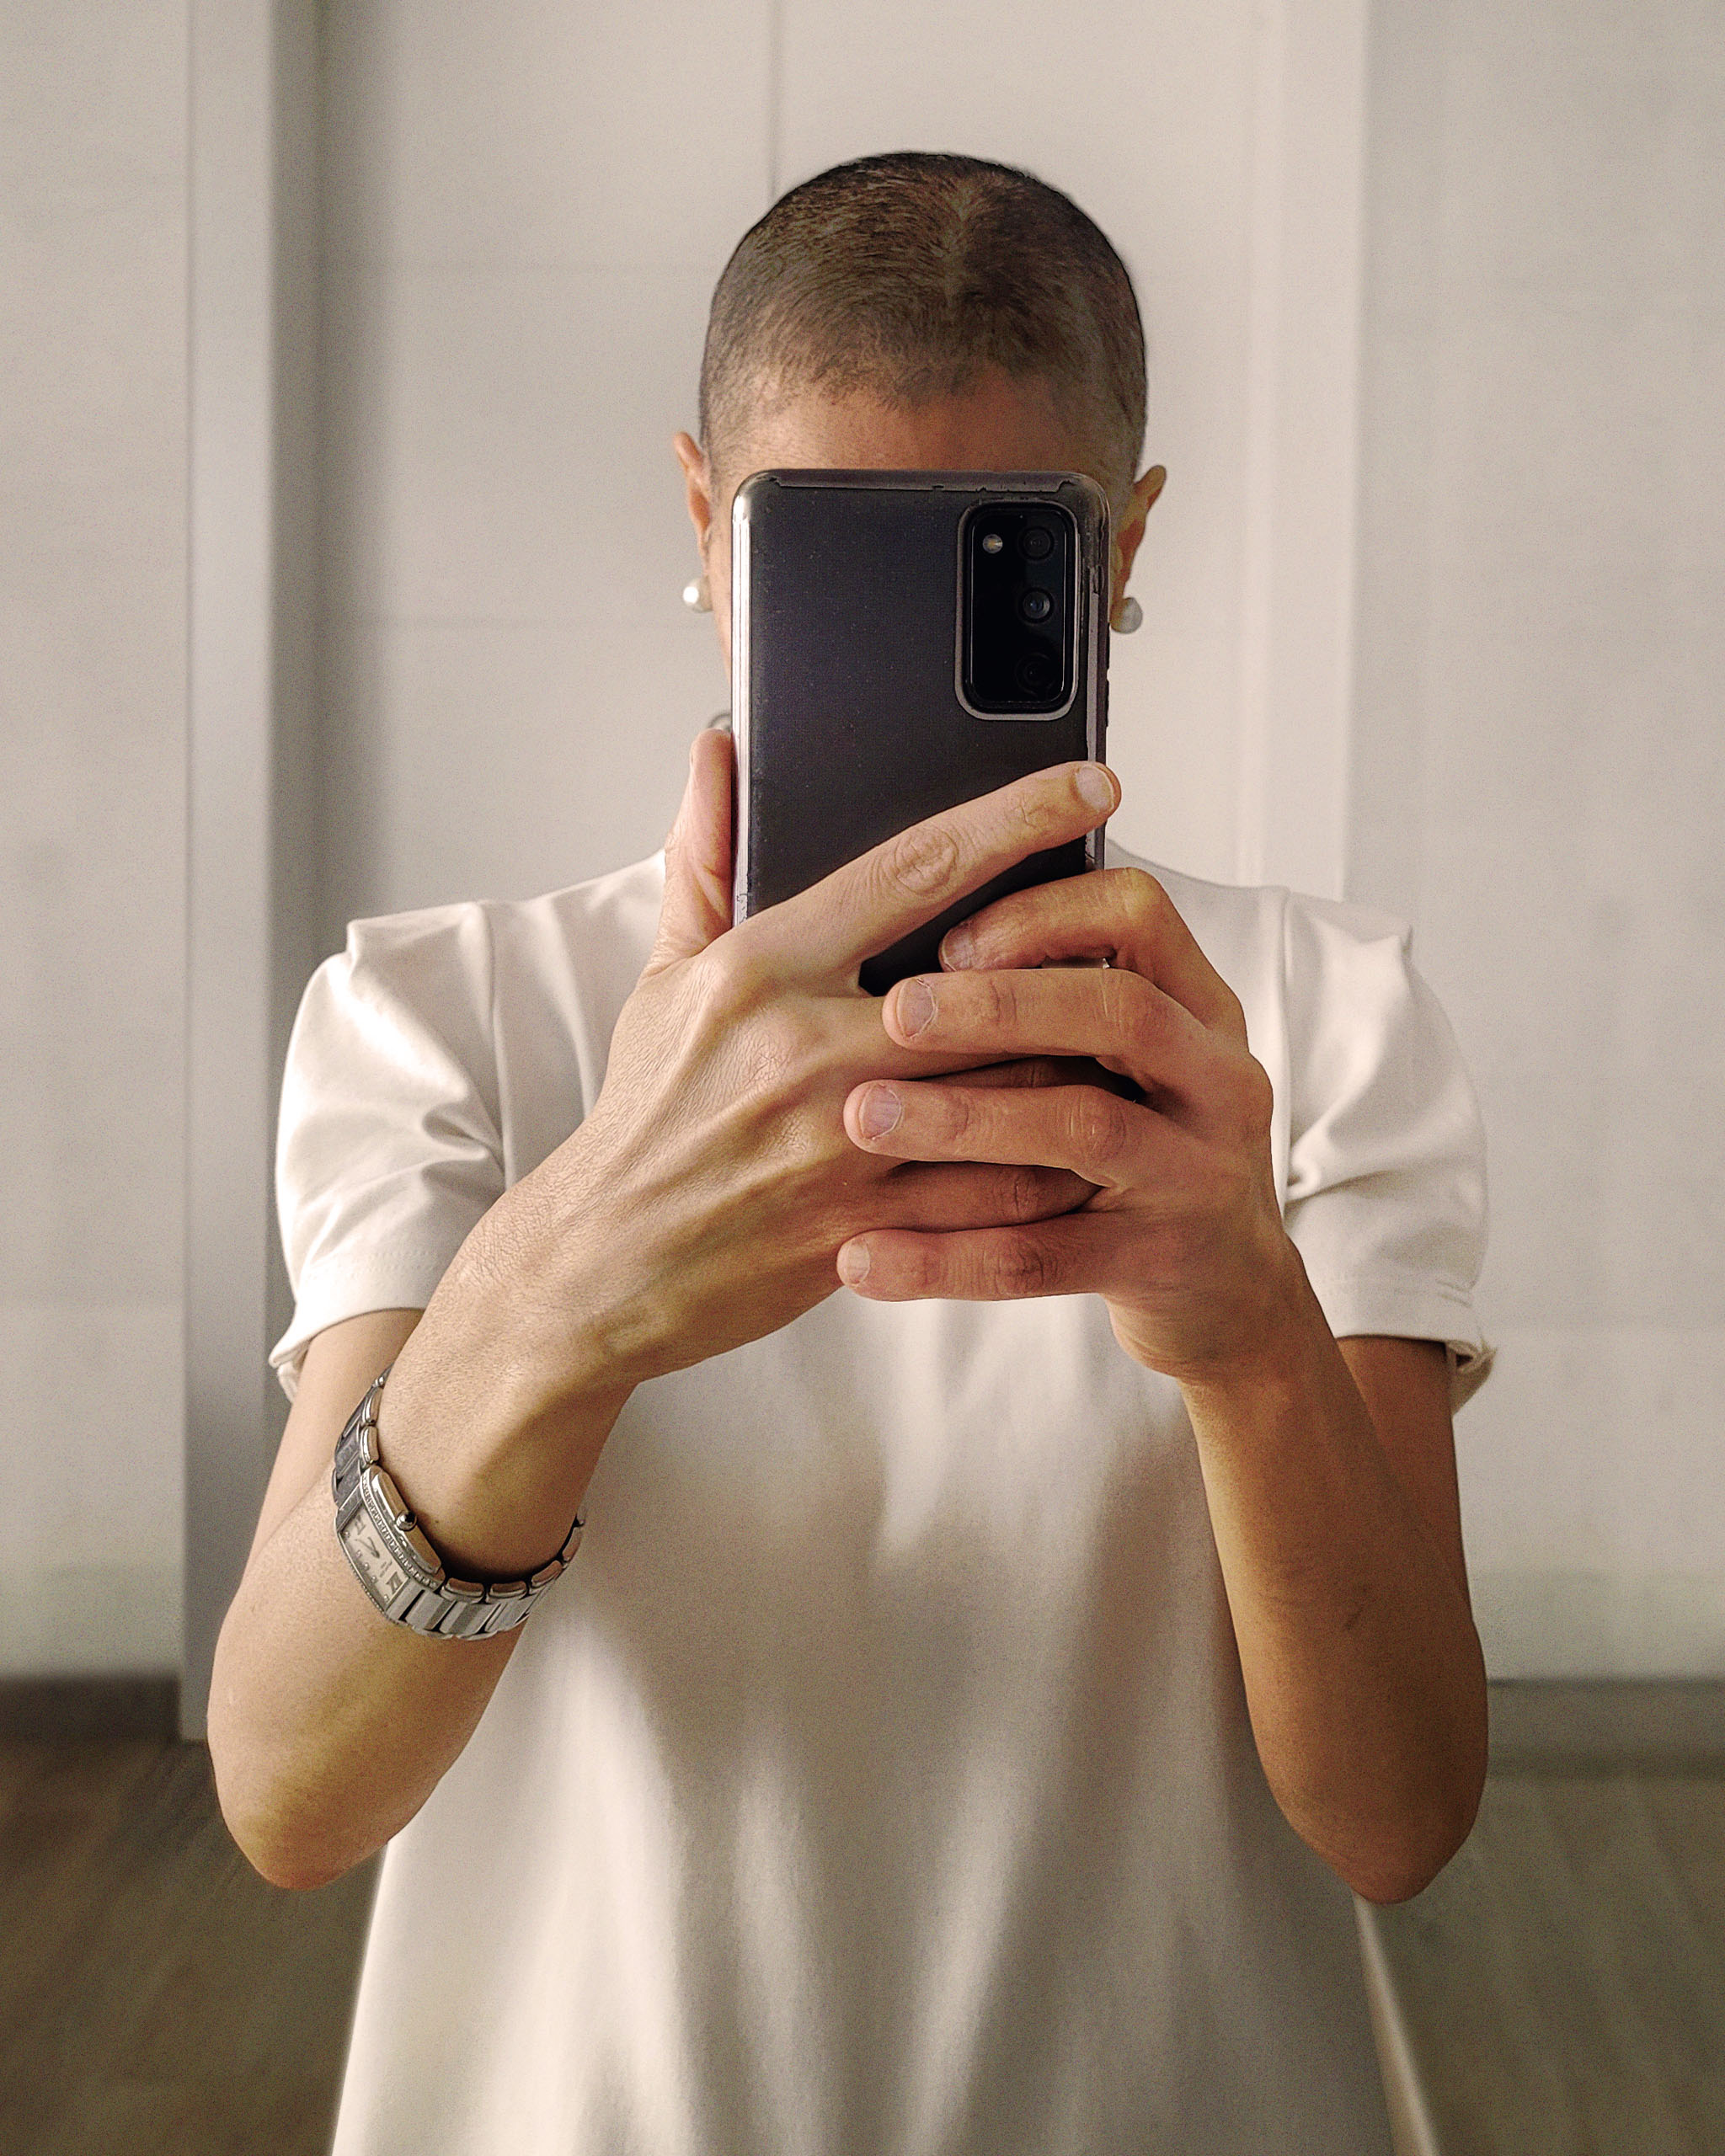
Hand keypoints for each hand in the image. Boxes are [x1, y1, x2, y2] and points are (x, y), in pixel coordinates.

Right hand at [454, 734, 1116, 1400]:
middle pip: (989, 983)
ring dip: (1079, 1062)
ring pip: (1010, 1089)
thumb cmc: (649, 1111)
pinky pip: (994, 1191)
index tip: (1090, 785)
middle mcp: (806, 1048)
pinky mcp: (865, 1224)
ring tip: (1131, 1035)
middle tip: (1137, 935)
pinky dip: (1054, 1165)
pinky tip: (1093, 1140)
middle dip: (1075, 957)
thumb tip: (721, 748)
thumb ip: (707, 857)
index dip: (1014, 818)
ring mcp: (841, 1143)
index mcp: (762, 968)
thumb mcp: (664, 976)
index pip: (910, 868)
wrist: (605, 1261)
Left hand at [836, 862, 1304, 1385]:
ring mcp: (1196, 1174)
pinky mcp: (1156, 1261)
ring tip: (862, 1117)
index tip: (947, 937)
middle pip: (1120, 1012)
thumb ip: (1058, 1001)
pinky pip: (1041, 1257)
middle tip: (895, 1012)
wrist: (1231, 1289)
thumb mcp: (1132, 1062)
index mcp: (1199, 1007)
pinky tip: (860, 1258)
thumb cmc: (1144, 1147)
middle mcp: (1216, 1079)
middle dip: (1000, 1005)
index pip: (1138, 914)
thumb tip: (905, 939)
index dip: (1042, 912)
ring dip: (964, 1119)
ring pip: (1083, 1128)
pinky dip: (943, 1257)